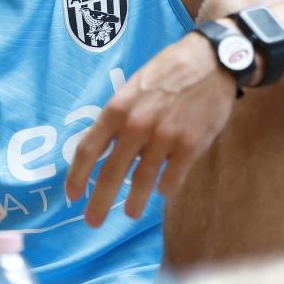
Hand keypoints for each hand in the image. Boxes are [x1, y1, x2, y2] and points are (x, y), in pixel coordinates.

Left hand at [63, 31, 236, 226]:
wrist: (211, 61)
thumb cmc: (167, 72)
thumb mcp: (132, 88)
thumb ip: (118, 118)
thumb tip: (106, 150)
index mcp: (117, 109)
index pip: (88, 149)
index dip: (77, 176)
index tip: (72, 196)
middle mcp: (137, 125)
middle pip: (111, 173)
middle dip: (100, 202)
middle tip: (92, 222)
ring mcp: (164, 137)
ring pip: (143, 181)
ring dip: (134, 202)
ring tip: (129, 213)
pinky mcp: (191, 145)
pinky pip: (173, 178)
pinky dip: (166, 188)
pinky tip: (163, 191)